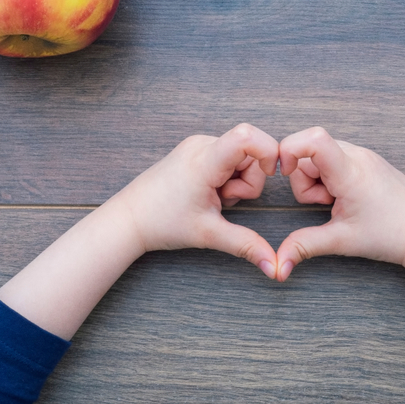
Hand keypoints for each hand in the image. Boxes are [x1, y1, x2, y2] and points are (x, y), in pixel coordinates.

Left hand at [114, 123, 280, 277]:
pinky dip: (227, 176)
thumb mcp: (209, 234)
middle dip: (250, 180)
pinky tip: (208, 191)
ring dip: (237, 181)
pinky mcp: (196, 149)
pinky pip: (227, 157)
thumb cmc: (162, 223)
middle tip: (224, 201)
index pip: (247, 136)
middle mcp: (202, 145)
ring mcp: (198, 145)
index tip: (270, 174)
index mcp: (205, 161)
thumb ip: (246, 245)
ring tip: (214, 198)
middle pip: (250, 152)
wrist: (130, 218)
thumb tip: (274, 267)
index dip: (268, 151)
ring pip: (241, 156)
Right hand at [275, 127, 404, 280]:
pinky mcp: (368, 159)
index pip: (314, 139)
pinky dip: (331, 176)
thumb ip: (304, 246)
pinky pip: (336, 158)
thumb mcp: (341, 241)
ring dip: (318, 178)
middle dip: (304, 178)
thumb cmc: (390, 235)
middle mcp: (358, 155)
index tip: (285, 173)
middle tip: (325, 203)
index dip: (289, 149)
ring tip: (337, 201)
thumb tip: (279, 264)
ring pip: (321, 154)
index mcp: (350, 172)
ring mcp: (364, 155)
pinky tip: (345, 196)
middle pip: (309, 150)